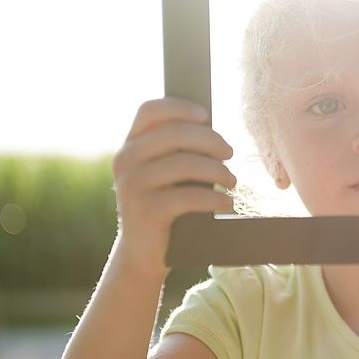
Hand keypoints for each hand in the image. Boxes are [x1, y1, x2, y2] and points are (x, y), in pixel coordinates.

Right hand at [111, 97, 236, 278]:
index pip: (150, 110)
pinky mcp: (146, 211)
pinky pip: (189, 196)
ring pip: (186, 163)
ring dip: (219, 171)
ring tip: (232, 181)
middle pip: (175, 133)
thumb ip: (177, 148)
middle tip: (230, 154)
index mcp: (130, 145)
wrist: (145, 251)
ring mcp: (132, 185)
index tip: (207, 115)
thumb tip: (211, 126)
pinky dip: (215, 198)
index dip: (180, 107)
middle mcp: (126, 160)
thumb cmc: (165, 204)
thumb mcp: (165, 172)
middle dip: (211, 140)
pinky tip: (227, 203)